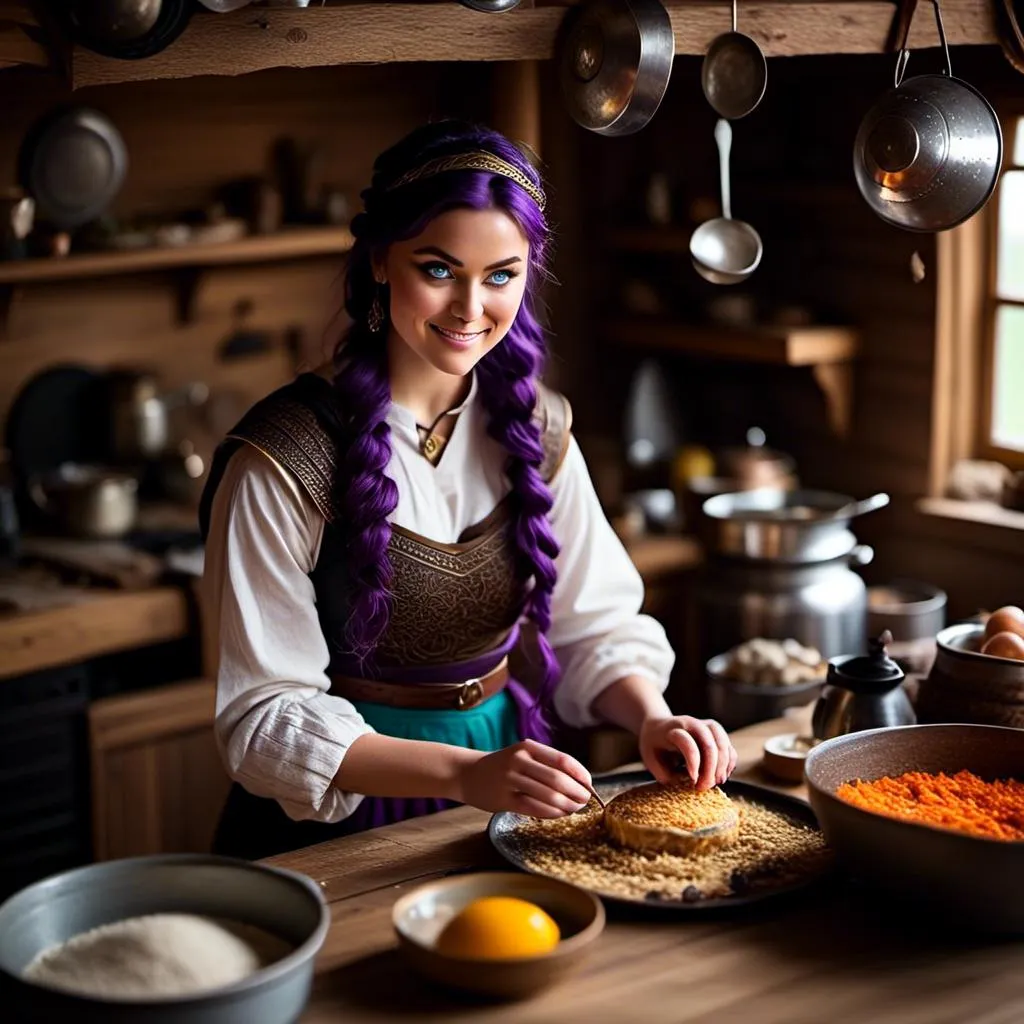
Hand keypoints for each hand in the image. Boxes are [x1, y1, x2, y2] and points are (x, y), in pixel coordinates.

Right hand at [454, 739, 592, 817]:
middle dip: (576, 792)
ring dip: (566, 805)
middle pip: (557, 779)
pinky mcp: (503, 799)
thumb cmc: (503, 766)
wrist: (468, 773)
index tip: (590, 785)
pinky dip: (551, 813)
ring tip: (575, 809)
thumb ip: (546, 765)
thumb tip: (580, 782)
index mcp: (528, 747)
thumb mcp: (523, 756)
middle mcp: (518, 760)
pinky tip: (560, 814)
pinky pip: (533, 808)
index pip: (562, 760)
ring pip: (547, 795)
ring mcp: (509, 779)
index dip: (580, 774)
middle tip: (585, 801)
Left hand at [639, 715, 736, 790]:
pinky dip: (729, 762)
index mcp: (671, 730)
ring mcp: (704, 725)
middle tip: (703, 787)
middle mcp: (690, 723)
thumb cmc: (654, 746)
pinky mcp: (715, 732)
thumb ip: (668, 775)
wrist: (657, 726)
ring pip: (722, 742)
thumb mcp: (652, 761)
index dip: (693, 763)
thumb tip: (690, 785)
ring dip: (723, 766)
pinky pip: (728, 746)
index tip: (693, 781)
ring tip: (716, 782)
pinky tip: (722, 775)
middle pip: (708, 744)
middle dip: (710, 769)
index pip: (687, 742)